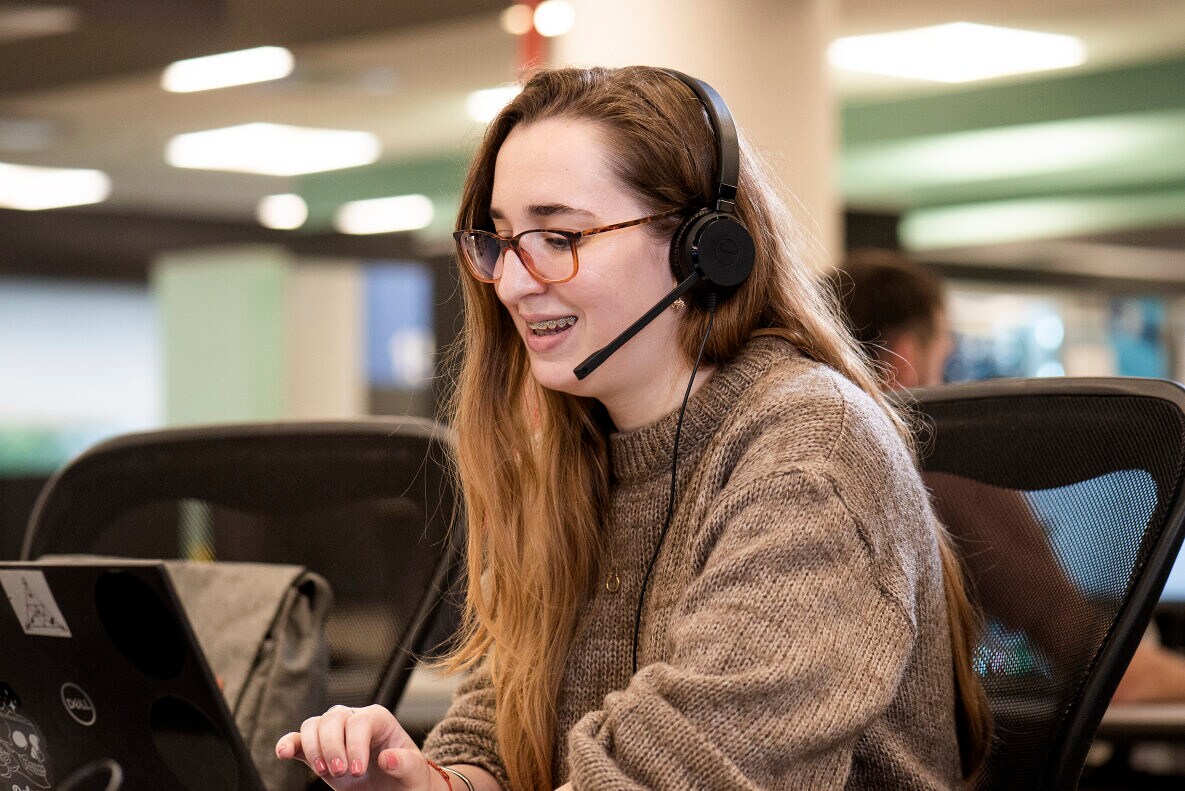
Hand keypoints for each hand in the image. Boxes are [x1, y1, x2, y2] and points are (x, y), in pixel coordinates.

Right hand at [275, 704, 446, 789]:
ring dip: (313, 748)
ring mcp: (335, 734)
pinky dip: (289, 743)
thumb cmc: (408, 778)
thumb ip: (406, 763)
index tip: (357, 771)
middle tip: (341, 773)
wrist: (396, 789)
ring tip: (323, 771)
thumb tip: (387, 757)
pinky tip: (283, 752)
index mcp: (379, 719)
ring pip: (313, 725)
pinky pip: (299, 740)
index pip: (359, 721)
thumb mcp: (415, 773)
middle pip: (333, 719)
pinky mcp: (320, 751)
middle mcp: (354, 720)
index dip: (354, 745)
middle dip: (332, 747)